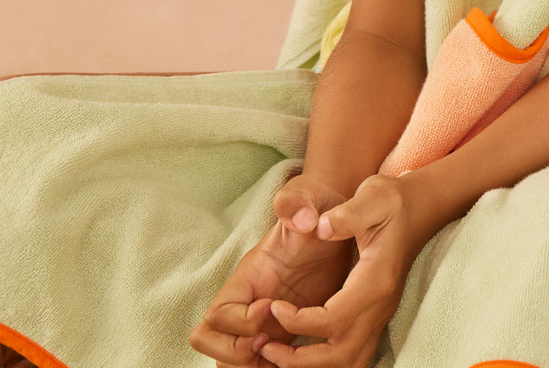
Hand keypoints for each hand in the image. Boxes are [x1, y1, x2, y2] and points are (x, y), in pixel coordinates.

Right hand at [190, 174, 353, 365]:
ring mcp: (265, 321)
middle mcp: (248, 304)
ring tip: (292, 356)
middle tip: (274, 343)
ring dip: (256, 367)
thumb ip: (297, 202)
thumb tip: (302, 219)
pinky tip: (307, 359)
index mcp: (246, 279)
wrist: (336, 218)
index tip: (274, 307)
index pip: (217, 316)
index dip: (242, 321)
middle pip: (212, 346)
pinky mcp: (287, 331)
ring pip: (234, 361)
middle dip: (237, 354)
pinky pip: (264, 363)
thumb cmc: (317, 207)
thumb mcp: (308, 198)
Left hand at [259, 173, 432, 366]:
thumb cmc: (391, 202)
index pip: (333, 319)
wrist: (419, 208)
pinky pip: (354, 355)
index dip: (298, 321)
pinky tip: (302, 350)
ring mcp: (380, 314)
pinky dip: (326, 362)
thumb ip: (349, 213)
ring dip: (314, 366)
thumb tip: (322, 227)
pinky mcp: (376, 316)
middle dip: (300, 359)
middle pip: (342, 354)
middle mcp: (380, 305)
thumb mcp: (373, 195)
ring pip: (351, 362)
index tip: (271, 305)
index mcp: (376, 279)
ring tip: (279, 355)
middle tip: (266, 346)